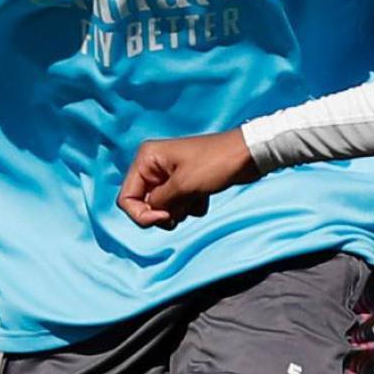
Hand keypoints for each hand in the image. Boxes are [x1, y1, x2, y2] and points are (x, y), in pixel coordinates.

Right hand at [117, 129, 260, 229]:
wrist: (247, 155)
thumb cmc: (216, 163)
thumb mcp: (183, 186)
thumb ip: (160, 204)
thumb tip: (151, 216)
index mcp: (146, 159)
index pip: (126, 198)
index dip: (142, 215)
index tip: (164, 218)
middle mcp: (153, 165)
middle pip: (144, 205)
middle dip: (164, 213)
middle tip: (183, 210)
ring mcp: (169, 175)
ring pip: (163, 208)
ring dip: (180, 210)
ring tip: (197, 198)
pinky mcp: (185, 183)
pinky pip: (179, 205)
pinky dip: (191, 206)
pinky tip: (205, 196)